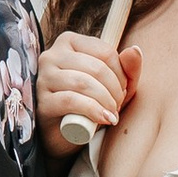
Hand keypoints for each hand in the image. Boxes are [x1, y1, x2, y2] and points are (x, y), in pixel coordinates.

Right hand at [38, 30, 140, 151]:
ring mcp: (44, 78)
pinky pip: (71, 100)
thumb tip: (135, 50)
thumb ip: (128, 67)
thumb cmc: (91, 103)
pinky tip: (103, 119)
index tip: (123, 90)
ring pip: (83, 82)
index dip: (121, 74)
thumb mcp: (115, 85)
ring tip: (111, 114)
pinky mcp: (42, 102)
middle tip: (117, 106)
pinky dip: (92, 110)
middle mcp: (52, 55)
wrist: (69, 134)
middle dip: (114, 89)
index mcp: (70, 43)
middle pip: (95, 67)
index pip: (104, 52)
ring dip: (105, 101)